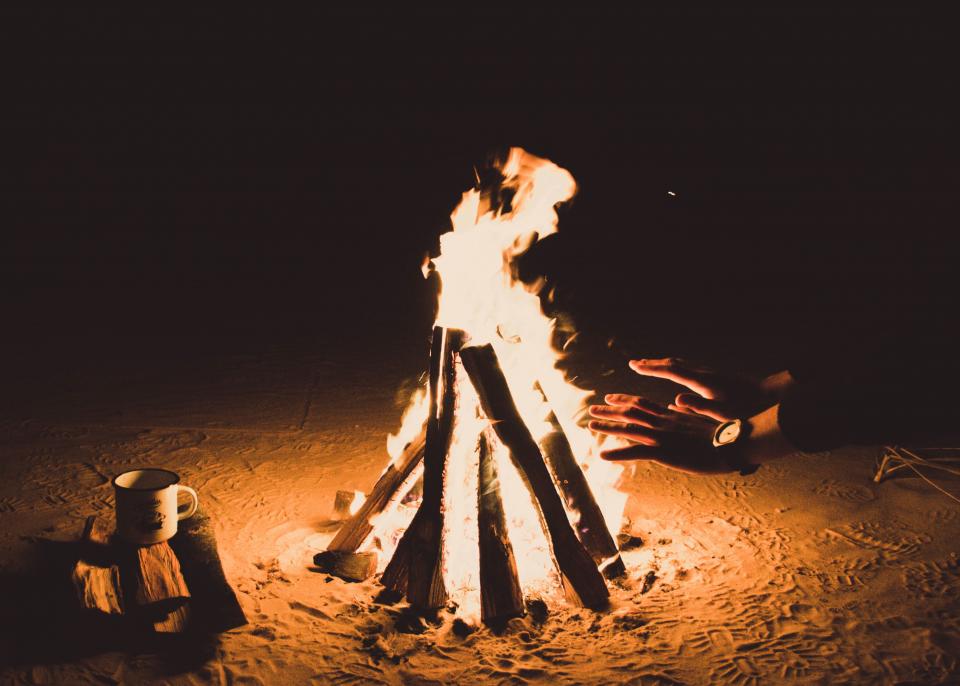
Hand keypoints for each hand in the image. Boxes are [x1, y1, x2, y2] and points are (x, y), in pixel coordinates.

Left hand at [588, 394, 735, 473]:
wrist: (735, 442)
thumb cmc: (725, 432)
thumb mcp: (704, 418)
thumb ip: (687, 411)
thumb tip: (675, 403)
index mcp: (673, 416)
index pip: (644, 404)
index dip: (626, 400)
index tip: (610, 397)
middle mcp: (664, 423)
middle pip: (631, 413)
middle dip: (610, 411)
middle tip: (593, 409)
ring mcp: (662, 436)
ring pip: (628, 429)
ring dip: (608, 427)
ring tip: (590, 425)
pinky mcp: (664, 451)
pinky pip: (636, 452)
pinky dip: (618, 453)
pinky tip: (603, 455)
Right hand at [628, 358, 791, 420]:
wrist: (773, 397)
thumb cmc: (748, 411)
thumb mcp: (722, 413)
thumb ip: (698, 407)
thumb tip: (675, 400)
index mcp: (703, 383)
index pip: (671, 371)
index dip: (651, 368)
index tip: (634, 366)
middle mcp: (705, 374)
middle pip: (674, 363)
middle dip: (653, 364)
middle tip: (634, 363)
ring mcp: (711, 374)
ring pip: (682, 365)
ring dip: (664, 365)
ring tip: (650, 367)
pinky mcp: (716, 378)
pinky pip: (690, 370)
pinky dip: (676, 369)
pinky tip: (676, 377)